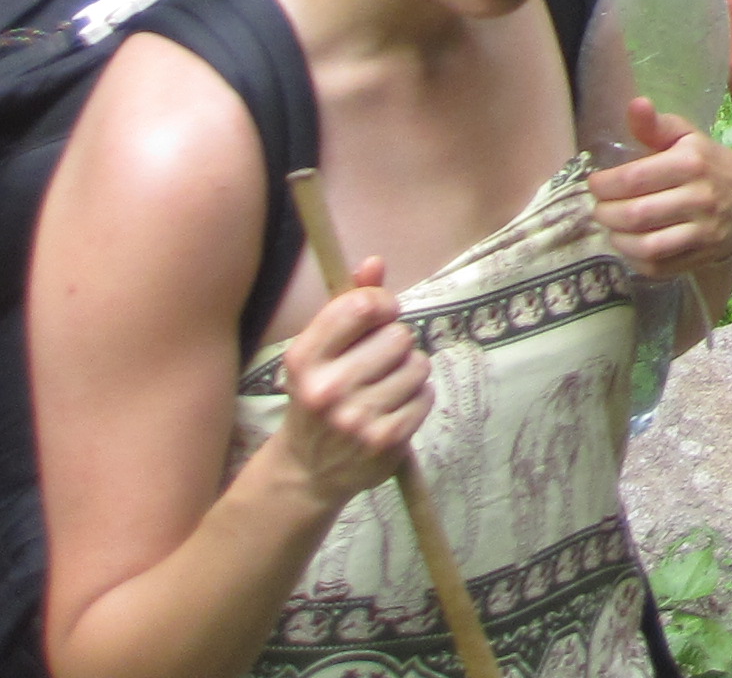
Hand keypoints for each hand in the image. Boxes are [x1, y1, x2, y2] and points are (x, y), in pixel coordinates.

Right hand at [270, 262, 432, 511]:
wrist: (308, 470)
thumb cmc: (320, 396)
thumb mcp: (322, 351)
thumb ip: (348, 304)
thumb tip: (375, 262)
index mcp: (305, 359)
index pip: (360, 306)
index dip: (382, 303)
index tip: (381, 315)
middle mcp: (327, 389)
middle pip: (398, 336)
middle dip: (395, 344)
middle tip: (377, 363)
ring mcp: (357, 418)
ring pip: (418, 365)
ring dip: (409, 372)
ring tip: (385, 388)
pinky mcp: (385, 440)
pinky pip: (426, 396)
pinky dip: (417, 398)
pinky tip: (393, 408)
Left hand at [590, 99, 731, 279]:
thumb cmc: (704, 163)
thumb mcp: (684, 137)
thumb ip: (655, 125)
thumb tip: (636, 104)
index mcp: (692, 162)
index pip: (633, 178)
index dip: (604, 184)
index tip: (594, 183)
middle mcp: (700, 197)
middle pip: (635, 214)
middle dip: (605, 213)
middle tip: (599, 208)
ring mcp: (703, 231)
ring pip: (646, 245)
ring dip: (617, 238)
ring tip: (612, 227)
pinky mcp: (701, 255)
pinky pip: (657, 266)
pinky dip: (634, 258)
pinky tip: (630, 243)